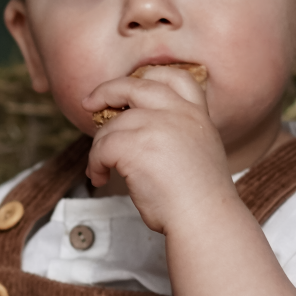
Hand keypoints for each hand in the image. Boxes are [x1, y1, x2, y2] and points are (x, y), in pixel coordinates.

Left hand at [84, 65, 239, 232]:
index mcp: (197, 115)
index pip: (173, 77)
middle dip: (106, 91)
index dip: (147, 76)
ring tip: (101, 167)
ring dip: (100, 147)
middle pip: (134, 86)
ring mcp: (157, 126)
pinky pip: (102, 147)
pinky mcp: (135, 145)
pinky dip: (95, 163)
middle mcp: (178, 114)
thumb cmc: (201, 199)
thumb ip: (179, 132)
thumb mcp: (201, 151)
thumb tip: (141, 129)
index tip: (128, 88)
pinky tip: (102, 177)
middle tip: (90, 103)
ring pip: (112, 125)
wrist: (205, 219)